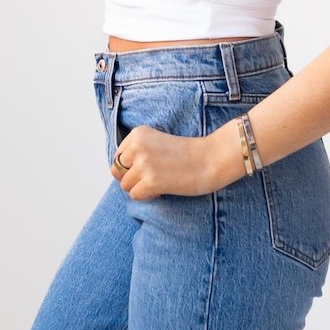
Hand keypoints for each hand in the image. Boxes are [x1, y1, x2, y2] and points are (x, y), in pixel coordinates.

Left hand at [110, 124, 229, 199]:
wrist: (212, 158)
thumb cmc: (187, 154)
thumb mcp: (156, 143)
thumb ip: (136, 153)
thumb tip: (117, 173)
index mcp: (138, 133)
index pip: (117, 157)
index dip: (131, 167)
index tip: (151, 166)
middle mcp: (137, 146)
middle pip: (117, 171)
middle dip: (131, 178)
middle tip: (152, 177)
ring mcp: (144, 164)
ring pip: (125, 185)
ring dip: (141, 188)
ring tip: (160, 181)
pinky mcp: (152, 181)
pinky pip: (136, 195)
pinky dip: (148, 196)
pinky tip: (163, 189)